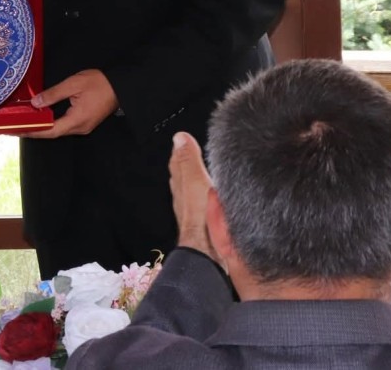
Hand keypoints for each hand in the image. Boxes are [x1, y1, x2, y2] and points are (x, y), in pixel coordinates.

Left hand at [23, 69, 118, 137]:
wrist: (121, 86)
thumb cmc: (99, 83)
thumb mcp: (73, 84)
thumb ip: (53, 94)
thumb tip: (36, 103)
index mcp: (77, 120)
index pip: (51, 131)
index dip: (34, 131)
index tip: (19, 129)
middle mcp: (80, 128)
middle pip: (54, 133)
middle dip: (36, 130)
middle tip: (18, 125)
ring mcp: (84, 127)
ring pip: (60, 130)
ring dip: (44, 127)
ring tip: (27, 122)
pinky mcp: (85, 123)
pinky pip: (66, 126)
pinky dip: (53, 124)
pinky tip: (44, 118)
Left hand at [169, 132, 215, 259]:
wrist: (209, 251)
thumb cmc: (202, 218)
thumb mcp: (196, 182)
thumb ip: (189, 161)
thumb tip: (179, 138)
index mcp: (182, 185)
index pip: (177, 163)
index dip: (180, 151)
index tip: (182, 139)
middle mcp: (185, 198)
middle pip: (182, 177)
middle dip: (185, 164)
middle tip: (187, 151)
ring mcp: (195, 212)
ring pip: (192, 191)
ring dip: (195, 180)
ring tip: (199, 171)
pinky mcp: (206, 223)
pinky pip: (203, 204)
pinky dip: (206, 196)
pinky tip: (213, 197)